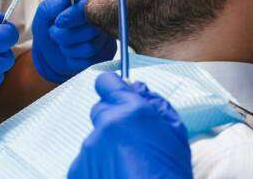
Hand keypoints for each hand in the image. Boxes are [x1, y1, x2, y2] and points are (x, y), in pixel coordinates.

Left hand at [31, 0, 116, 82]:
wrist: (47, 52)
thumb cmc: (48, 27)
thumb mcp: (44, 12)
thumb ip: (56, 4)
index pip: (90, 6)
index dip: (74, 16)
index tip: (59, 22)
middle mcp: (101, 16)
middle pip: (91, 29)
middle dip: (66, 35)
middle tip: (54, 33)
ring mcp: (106, 36)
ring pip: (89, 47)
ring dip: (68, 48)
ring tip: (63, 44)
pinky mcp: (106, 54)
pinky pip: (89, 61)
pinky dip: (74, 59)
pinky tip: (71, 53)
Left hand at [68, 72, 192, 178]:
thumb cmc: (169, 173)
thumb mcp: (174, 134)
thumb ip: (154, 104)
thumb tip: (137, 87)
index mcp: (130, 112)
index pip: (106, 83)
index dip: (112, 88)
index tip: (116, 94)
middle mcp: (105, 125)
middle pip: (101, 112)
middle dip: (113, 122)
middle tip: (132, 144)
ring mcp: (89, 148)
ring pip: (95, 139)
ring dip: (107, 148)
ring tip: (127, 167)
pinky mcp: (77, 169)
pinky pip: (86, 161)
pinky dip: (98, 167)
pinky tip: (116, 177)